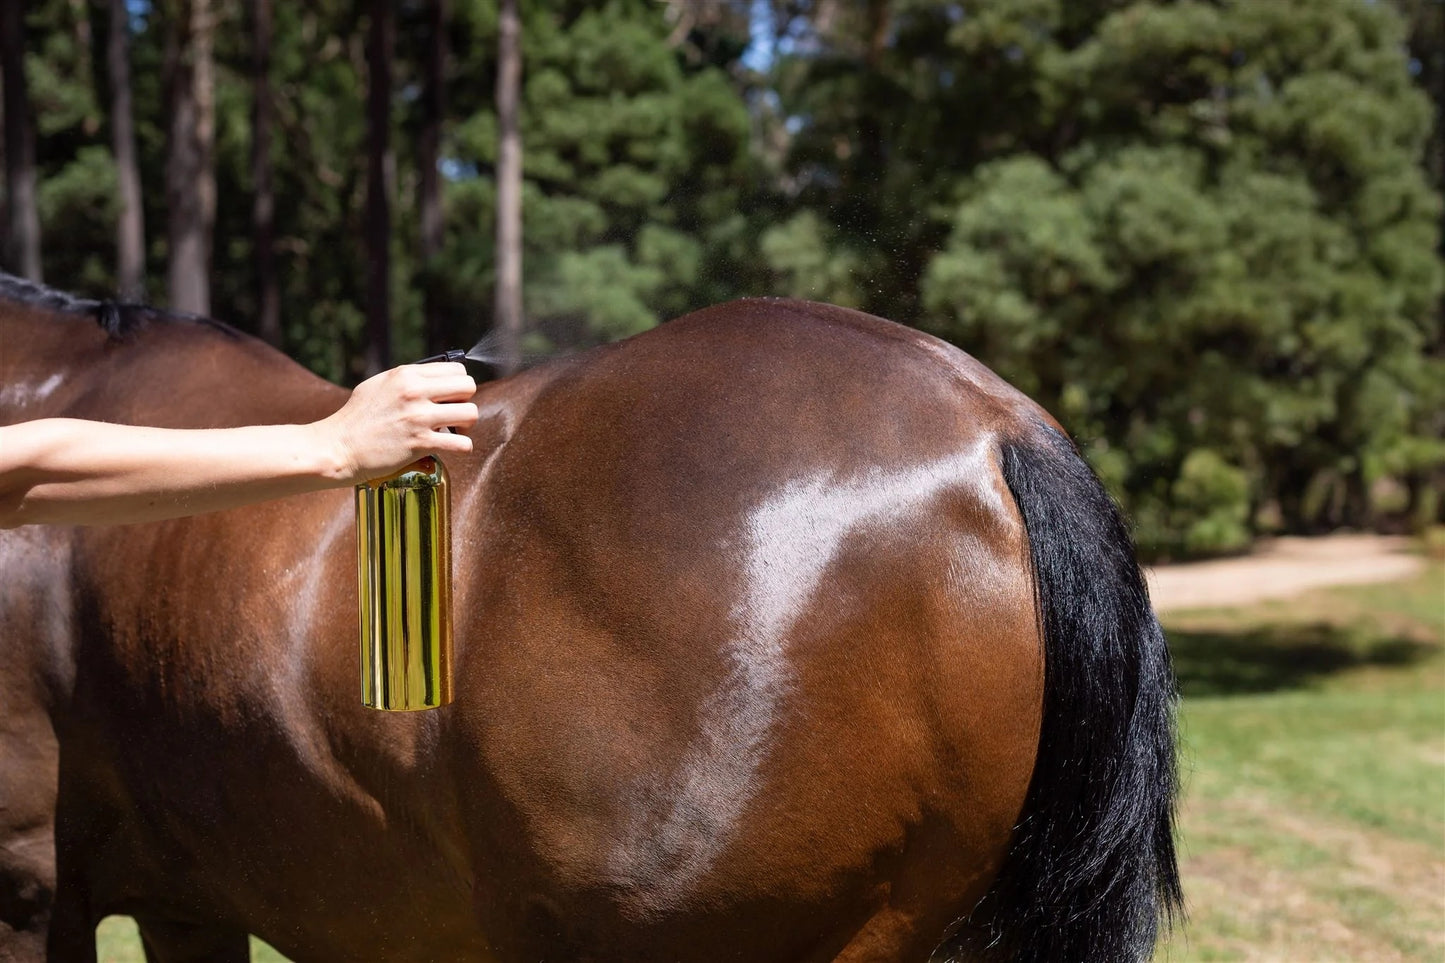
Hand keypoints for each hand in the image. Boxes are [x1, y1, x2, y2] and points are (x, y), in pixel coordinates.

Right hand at [316, 363, 478, 482]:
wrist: (338, 447)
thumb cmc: (356, 419)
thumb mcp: (378, 385)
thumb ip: (405, 379)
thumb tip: (432, 379)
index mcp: (405, 375)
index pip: (455, 369)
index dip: (457, 384)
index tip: (450, 397)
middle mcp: (414, 392)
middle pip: (468, 386)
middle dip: (465, 401)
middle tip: (454, 414)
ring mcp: (418, 418)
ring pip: (470, 413)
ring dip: (466, 425)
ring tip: (454, 431)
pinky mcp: (420, 443)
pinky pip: (462, 443)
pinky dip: (462, 447)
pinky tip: (453, 447)